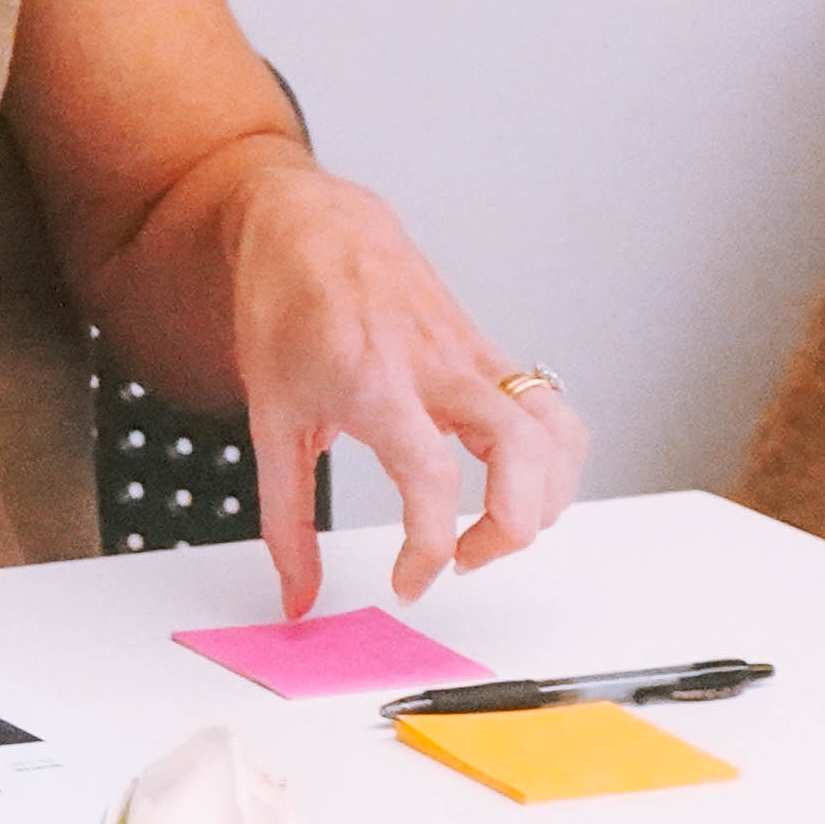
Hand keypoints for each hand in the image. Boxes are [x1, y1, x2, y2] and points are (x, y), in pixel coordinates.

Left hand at [223, 164, 583, 614]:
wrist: (310, 226)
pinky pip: (551, 409)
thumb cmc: (285, 309)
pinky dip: (555, 458)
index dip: (429, 548)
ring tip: (498, 530)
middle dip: (510, 527)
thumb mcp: (268, 419)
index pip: (431, 479)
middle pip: (521, 453)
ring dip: (548, 496)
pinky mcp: (490, 353)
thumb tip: (298, 597)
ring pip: (555, 429)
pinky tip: (520, 485)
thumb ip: (285, 519)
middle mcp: (437, 368)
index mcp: (374, 385)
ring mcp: (473, 356)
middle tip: (464, 558)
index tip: (410, 583)